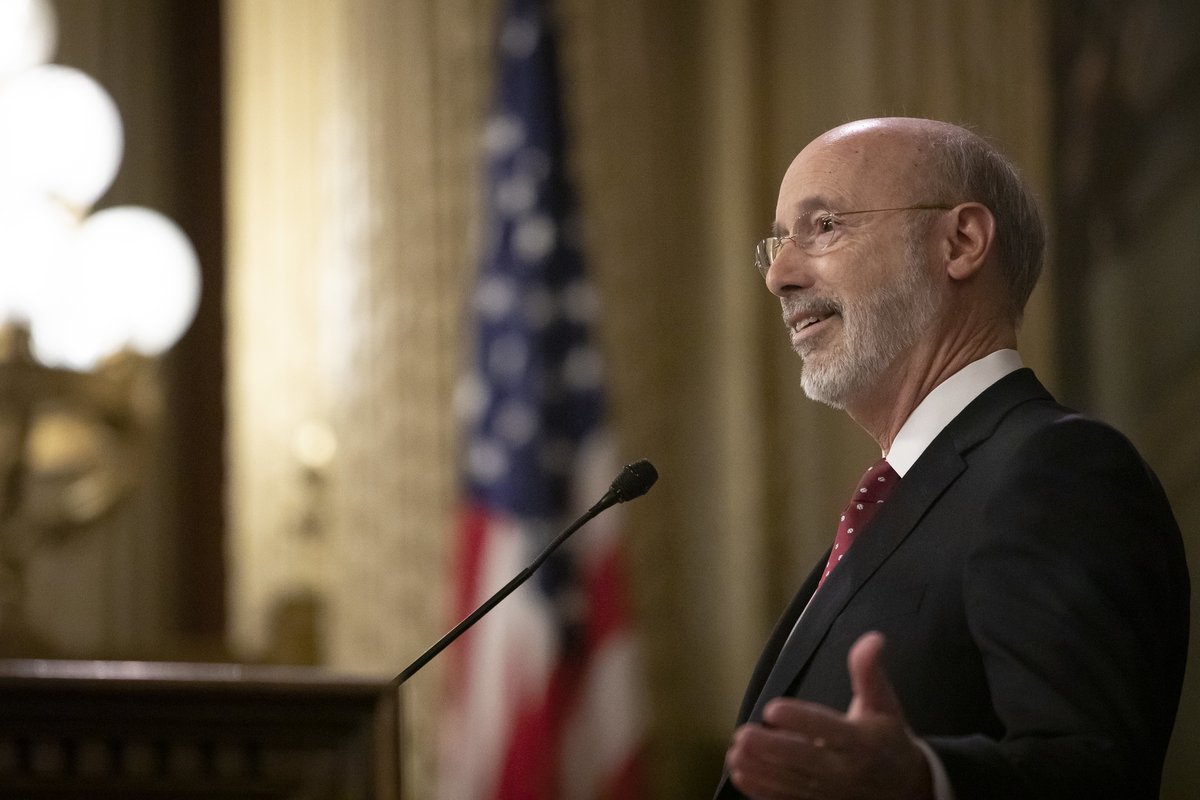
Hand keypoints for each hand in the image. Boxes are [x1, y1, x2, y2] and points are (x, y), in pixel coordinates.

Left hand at [724, 632, 932, 799]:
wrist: (907, 789)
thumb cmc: (888, 739)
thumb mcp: (883, 703)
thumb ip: (869, 671)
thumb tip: (872, 638)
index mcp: (860, 740)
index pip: (828, 728)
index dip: (800, 720)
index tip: (772, 708)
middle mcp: (845, 769)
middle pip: (805, 759)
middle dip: (772, 748)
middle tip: (743, 734)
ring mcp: (831, 792)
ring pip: (792, 782)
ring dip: (761, 770)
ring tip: (734, 753)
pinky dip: (763, 791)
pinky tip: (740, 775)